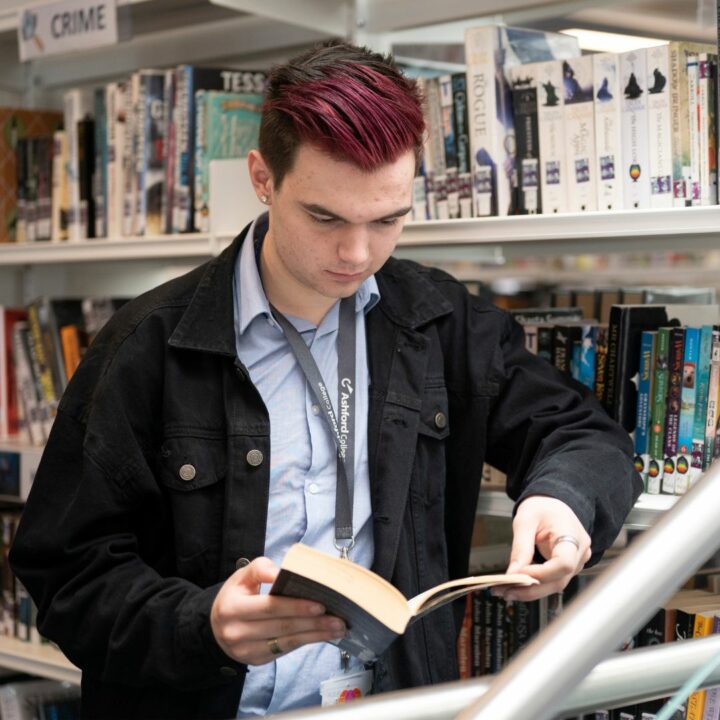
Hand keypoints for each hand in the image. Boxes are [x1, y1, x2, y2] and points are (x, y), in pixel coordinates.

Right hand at [210, 557, 346, 664]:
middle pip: (282, 627)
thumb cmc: (235, 597)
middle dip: (313, 623)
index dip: (295, 607)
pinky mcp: (256, 660)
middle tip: (337, 618)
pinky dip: (306, 642)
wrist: (215, 628)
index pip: (270, 607)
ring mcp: (247, 650)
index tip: (320, 604)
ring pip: (286, 642)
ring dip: (315, 635)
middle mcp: (238, 632)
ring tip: (337, 628)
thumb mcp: (241, 577)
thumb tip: (280, 572)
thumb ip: (259, 568)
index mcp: (233, 608)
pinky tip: (322, 635)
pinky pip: (284, 650)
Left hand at [496, 496, 591, 601]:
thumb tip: (512, 573)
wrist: (552, 504)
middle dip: (530, 589)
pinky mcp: (567, 568)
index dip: (541, 573)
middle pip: (558, 580)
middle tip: (504, 590)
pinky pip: (552, 581)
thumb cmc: (542, 507)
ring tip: (506, 590)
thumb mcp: (525, 520)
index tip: (519, 574)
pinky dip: (534, 585)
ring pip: (554, 585)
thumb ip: (520, 547)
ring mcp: (576, 562)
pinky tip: (516, 586)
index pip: (564, 563)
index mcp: (573, 535)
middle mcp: (580, 553)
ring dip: (530, 591)